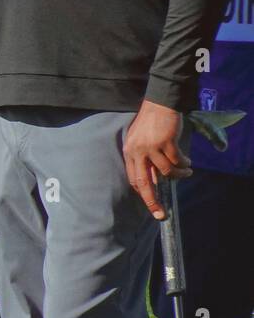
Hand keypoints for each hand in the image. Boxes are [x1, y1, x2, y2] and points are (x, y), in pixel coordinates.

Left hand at [123, 100, 190, 219]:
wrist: (159, 104)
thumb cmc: (150, 124)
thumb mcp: (141, 142)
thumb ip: (145, 160)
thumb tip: (155, 180)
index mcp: (129, 153)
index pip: (134, 179)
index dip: (143, 194)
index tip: (152, 206)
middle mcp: (137, 152)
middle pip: (144, 183)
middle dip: (152, 201)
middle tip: (160, 214)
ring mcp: (151, 147)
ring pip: (167, 172)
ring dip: (179, 175)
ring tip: (187, 172)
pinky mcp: (165, 141)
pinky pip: (177, 161)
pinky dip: (184, 164)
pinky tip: (188, 162)